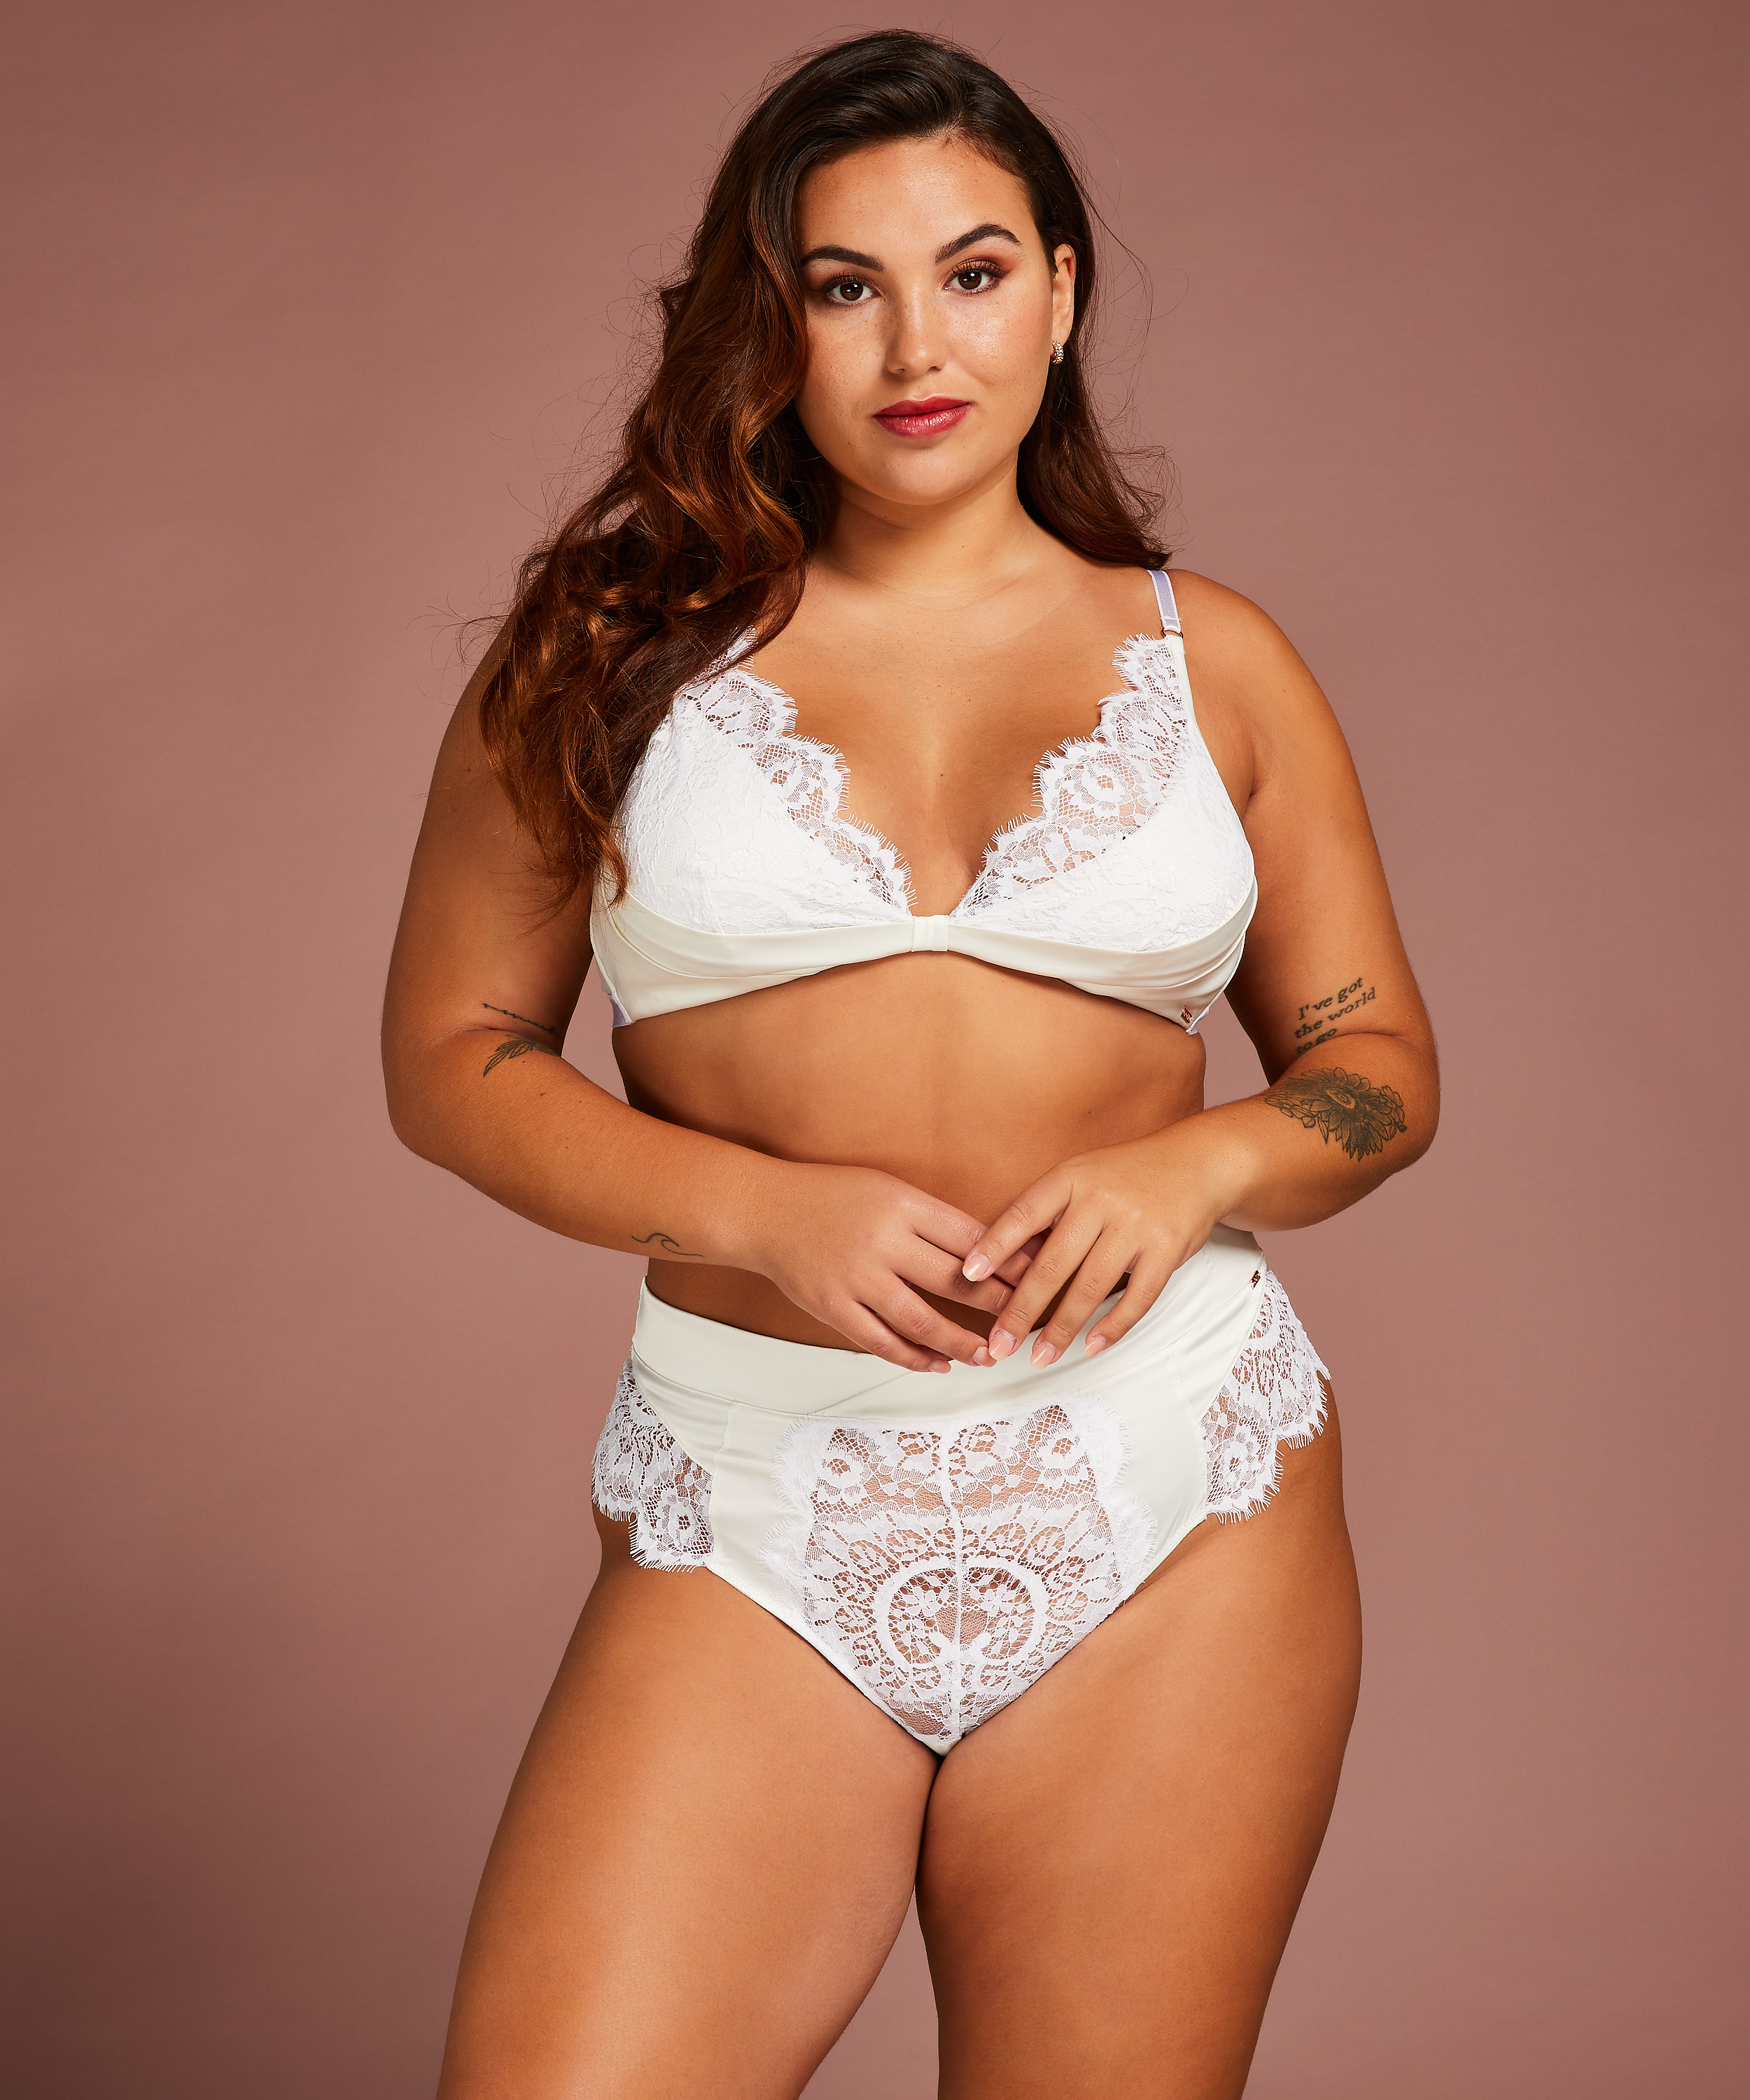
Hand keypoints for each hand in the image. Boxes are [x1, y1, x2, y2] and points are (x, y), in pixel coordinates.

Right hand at [748, 1162, 1033, 1371]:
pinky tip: (938, 1365)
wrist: (765, 1211)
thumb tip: (990, 1251)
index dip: (1007, 1262)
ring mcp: (855, 1277)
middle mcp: (881, 1241)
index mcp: (902, 1204)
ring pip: (920, 1320)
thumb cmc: (832, 1197)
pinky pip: (880, 1341)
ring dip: (960, 1344)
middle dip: (997, 1305)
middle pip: (953, 1280)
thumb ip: (932, 1220)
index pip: (969, 1237)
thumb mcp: (887, 1190)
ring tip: (987, 1356)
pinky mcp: (832, 1307)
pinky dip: (913, 1357)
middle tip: (1024, 1321)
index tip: (1037, 1278)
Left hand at [960, 1117, 1250, 1365]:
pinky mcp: (1166, 1249)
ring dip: (1062, 1329)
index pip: (1024, 1214)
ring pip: (1091, 1287)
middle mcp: (1101, 1200)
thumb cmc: (1125, 1177)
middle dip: (1021, 1310)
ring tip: (1039, 1358)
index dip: (995, 1245)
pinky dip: (1112, 1326)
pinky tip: (1090, 1346)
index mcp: (1071, 1179)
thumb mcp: (1081, 1178)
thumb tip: (1001, 1264)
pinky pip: (1137, 1297)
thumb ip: (1047, 1214)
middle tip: (998, 1344)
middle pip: (1052, 1263)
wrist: (1195, 1163)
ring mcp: (1136, 1226)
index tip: (969, 1275)